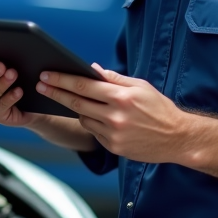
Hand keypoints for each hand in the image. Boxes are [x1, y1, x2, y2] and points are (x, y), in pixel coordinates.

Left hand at [37, 63, 186, 162]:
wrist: (177, 138)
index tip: (46, 75)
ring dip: (76, 108)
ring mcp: (113, 134)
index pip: (83, 86)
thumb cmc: (159, 108)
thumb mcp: (140, 86)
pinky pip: (94, 132)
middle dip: (55, 93)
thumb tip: (92, 69)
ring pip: (83, 118)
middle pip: (76, 102)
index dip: (61, 80)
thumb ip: (114, 78)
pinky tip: (95, 116)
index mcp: (121, 97)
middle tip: (40, 85)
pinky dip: (92, 123)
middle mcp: (115, 116)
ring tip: (72, 100)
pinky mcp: (114, 148)